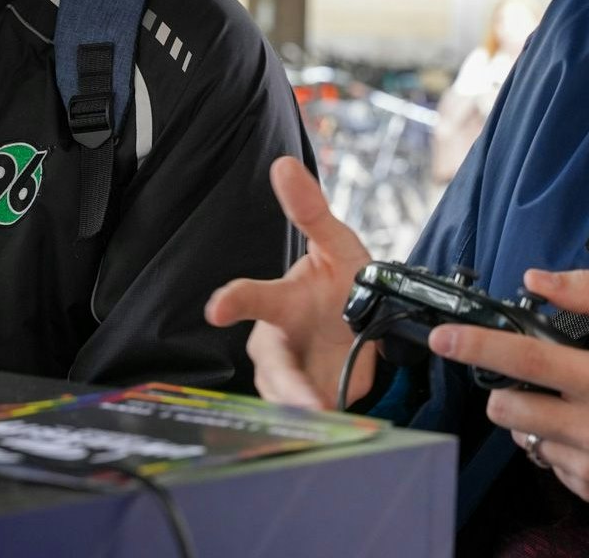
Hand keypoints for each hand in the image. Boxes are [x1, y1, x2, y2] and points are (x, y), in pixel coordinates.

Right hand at [205, 156, 374, 408]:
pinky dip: (315, 421)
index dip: (233, 301)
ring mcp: (288, 373)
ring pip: (286, 393)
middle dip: (284, 381)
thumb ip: (311, 210)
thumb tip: (283, 164)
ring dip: (304, 404)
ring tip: (325, 412)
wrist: (370, 324)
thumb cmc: (344, 280)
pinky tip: (329, 424)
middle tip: (303, 399)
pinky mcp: (305, 399)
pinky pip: (302, 414)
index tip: (217, 307)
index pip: (250, 298)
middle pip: (269, 362)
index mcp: (280, 301)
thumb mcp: (338, 245)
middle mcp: (275, 339)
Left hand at [430, 267, 588, 504]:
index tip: (446, 339)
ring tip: (568, 405)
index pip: (526, 362)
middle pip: (509, 410)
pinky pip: (547, 462)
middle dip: (502, 391)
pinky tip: (586, 431)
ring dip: (531, 418)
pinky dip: (556, 444)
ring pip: (524, 437)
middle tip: (527, 380)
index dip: (479, 347)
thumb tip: (535, 279)